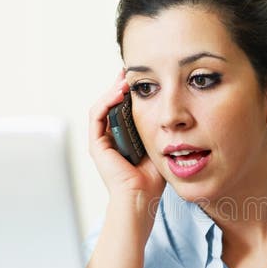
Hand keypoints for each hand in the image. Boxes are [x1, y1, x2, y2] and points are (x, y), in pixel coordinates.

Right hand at [88, 71, 164, 206]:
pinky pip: (97, 115)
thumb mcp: (159, 146)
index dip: (130, 93)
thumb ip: (159, 130)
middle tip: (130, 71)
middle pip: (111, 104)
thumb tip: (171, 112)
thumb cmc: (152, 179)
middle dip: (120, 86)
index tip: (142, 79)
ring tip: (126, 79)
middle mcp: (110, 138)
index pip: (123, 109)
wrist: (141, 197)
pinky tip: (119, 92)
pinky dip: (106, 101)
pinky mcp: (95, 144)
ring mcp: (101, 141)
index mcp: (124, 139)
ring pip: (102, 106)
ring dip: (113, 90)